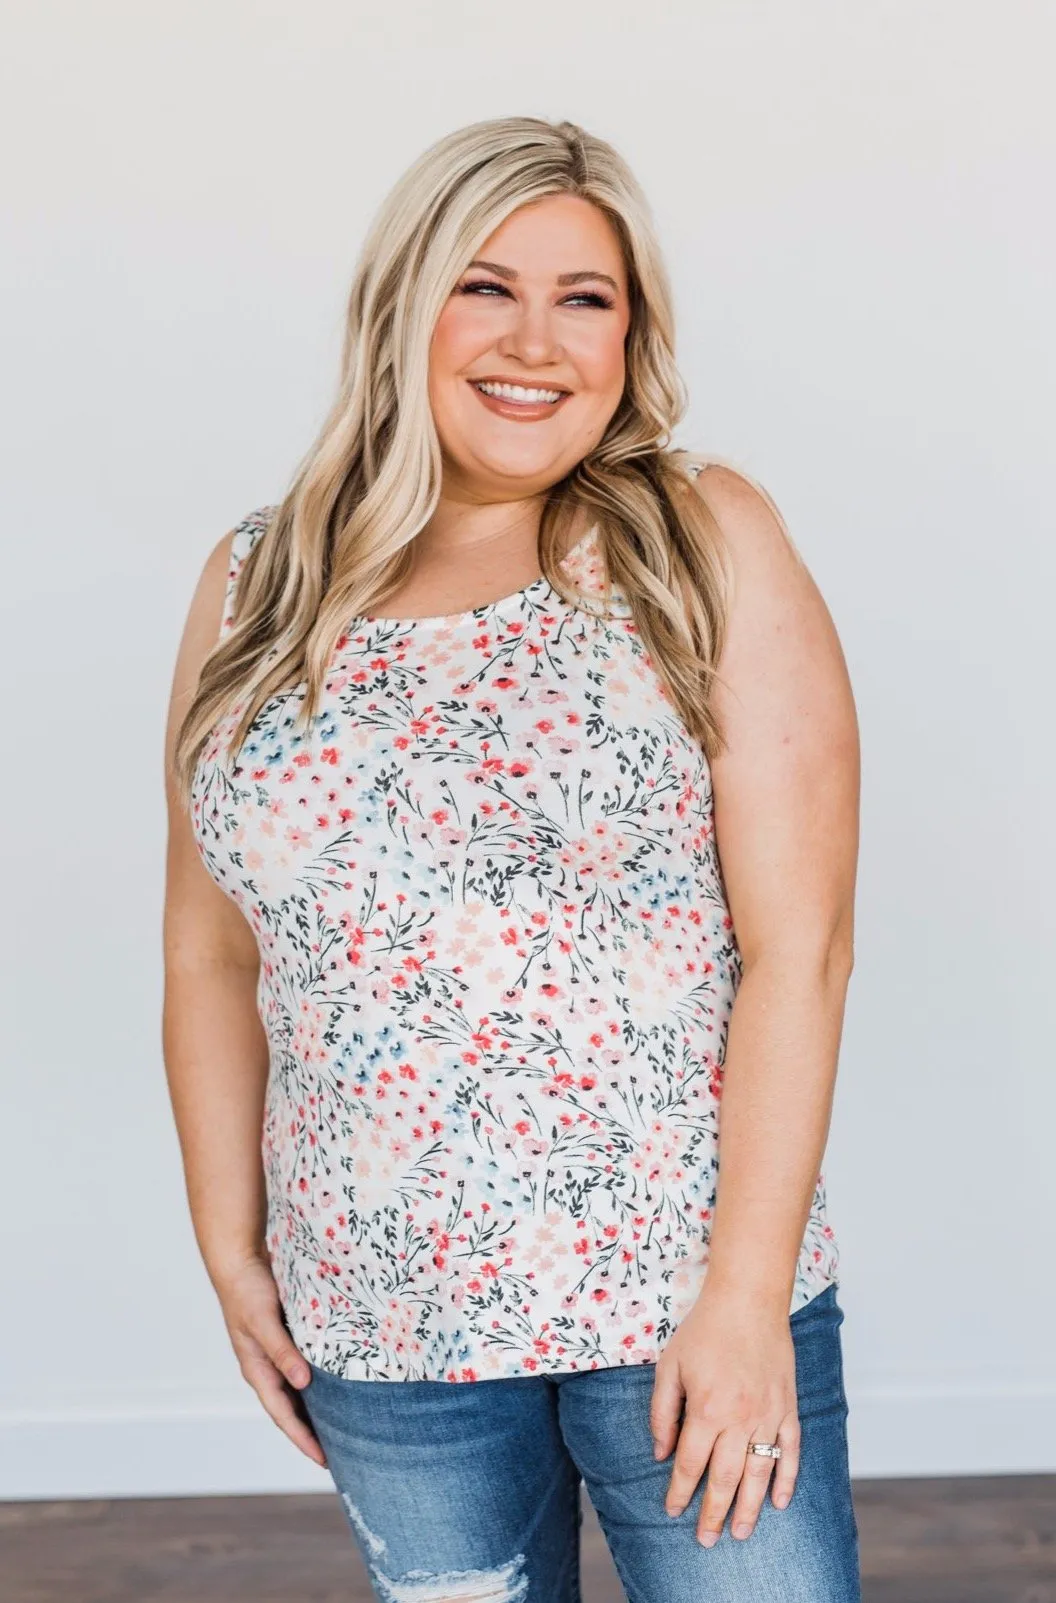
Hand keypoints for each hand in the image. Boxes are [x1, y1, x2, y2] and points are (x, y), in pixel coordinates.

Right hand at [213, 1253, 326, 1466]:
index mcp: (258, 1371)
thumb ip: (282, 1351)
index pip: (284, 1415)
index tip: (325, 1460)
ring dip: (320, 1410)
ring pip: (302, 1392)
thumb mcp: (263, 1321)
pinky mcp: (289, 1340)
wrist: (241, 1262)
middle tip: (343, 1455)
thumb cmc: (248, 1292)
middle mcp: (269, 1369)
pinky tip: (342, 1387)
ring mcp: (279, 1356)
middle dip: (314, 1433)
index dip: (303, 1439)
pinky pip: (308, 1369)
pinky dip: (323, 1383)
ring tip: (346, 1428)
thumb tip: (303, 1384)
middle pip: (294, 1410)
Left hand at [649, 1284, 799, 1544]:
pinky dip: (787, 1479)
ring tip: (740, 1533)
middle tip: (706, 1541)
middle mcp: (739, 1419)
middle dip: (712, 1513)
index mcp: (706, 1409)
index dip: (679, 1492)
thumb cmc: (705, 1329)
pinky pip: (791, 1451)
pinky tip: (780, 1502)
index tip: (672, 1511)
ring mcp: (769, 1415)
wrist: (748, 1300)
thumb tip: (661, 1453)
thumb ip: (662, 1412)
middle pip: (725, 1479)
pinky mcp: (789, 1407)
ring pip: (760, 1474)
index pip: (691, 1464)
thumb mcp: (670, 1365)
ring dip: (750, 1508)